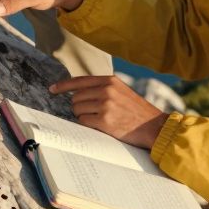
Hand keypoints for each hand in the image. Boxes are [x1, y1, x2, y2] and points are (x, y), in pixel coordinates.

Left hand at [50, 76, 167, 148]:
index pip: (80, 81)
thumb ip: (104, 88)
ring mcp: (105, 105)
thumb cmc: (138, 112)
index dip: (63, 85)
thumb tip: (79, 92)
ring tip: (99, 120)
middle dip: (78, 107)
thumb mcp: (122, 92)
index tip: (52, 89)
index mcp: (110, 81)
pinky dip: (87, 125)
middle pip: (76, 98)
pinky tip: (100, 126)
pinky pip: (83, 122)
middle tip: (92, 114)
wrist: (155, 127)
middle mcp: (107, 90)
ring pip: (77, 110)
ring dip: (83, 117)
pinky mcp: (105, 121)